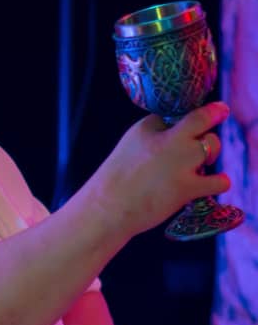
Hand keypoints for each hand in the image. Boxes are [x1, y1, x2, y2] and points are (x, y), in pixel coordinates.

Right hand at [85, 101, 230, 238]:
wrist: (105, 209)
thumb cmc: (115, 182)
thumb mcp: (129, 145)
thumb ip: (154, 135)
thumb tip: (183, 136)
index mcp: (149, 125)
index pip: (178, 114)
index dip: (191, 122)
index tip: (202, 122)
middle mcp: (167, 139)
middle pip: (201, 122)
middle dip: (206, 132)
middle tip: (201, 148)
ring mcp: (179, 162)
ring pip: (212, 146)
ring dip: (211, 155)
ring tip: (200, 168)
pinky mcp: (186, 187)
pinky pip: (219, 181)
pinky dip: (220, 182)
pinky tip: (215, 183)